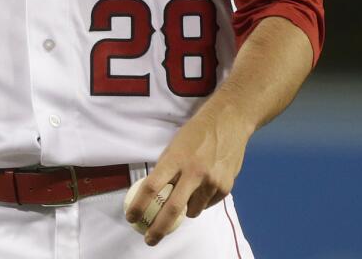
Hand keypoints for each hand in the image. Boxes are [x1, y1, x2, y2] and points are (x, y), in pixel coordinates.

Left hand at [124, 103, 252, 245]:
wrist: (229, 121)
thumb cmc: (196, 132)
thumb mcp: (175, 145)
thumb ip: (167, 169)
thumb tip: (155, 194)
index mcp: (175, 158)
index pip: (152, 187)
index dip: (139, 206)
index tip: (131, 218)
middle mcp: (193, 172)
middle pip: (172, 209)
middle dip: (158, 228)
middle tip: (149, 239)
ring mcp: (211, 181)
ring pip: (192, 211)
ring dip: (185, 210)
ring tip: (187, 193)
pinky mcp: (225, 187)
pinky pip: (208, 204)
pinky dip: (202, 201)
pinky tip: (205, 184)